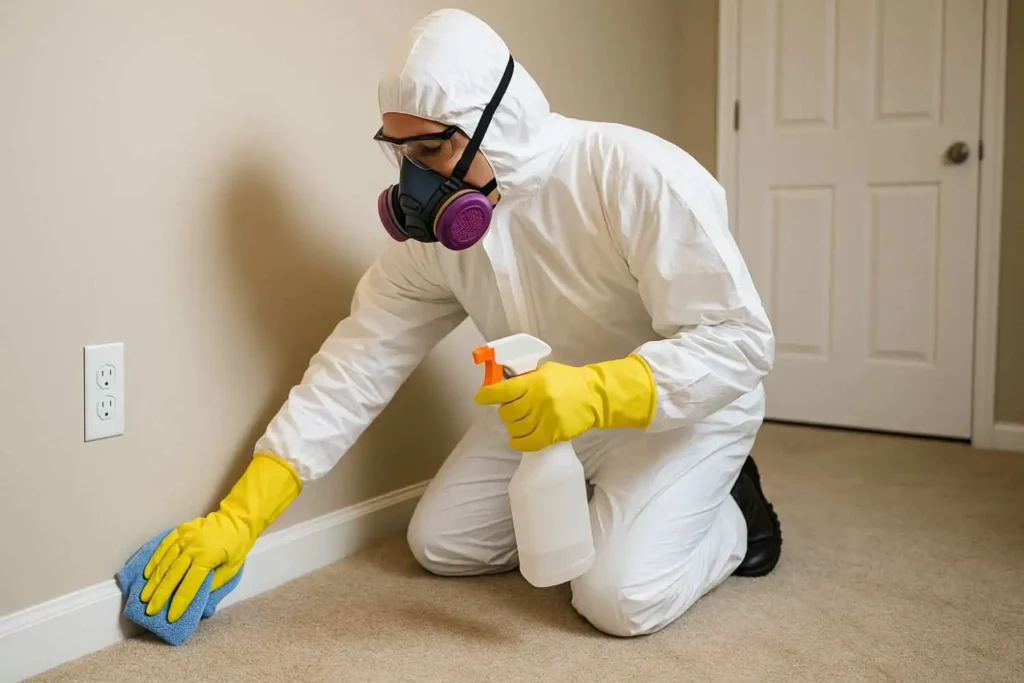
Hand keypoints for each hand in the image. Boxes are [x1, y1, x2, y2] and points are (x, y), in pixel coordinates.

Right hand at [140, 453, 300, 621]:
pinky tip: (147, 574)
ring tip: (144, 596)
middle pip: (172, 575)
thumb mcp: (232, 568)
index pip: (190, 585)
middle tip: (150, 610)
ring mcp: (184, 537)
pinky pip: (163, 546)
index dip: (179, 602)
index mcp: (206, 558)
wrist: (237, 519)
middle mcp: (192, 547)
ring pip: (165, 561)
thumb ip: (214, 583)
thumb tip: (198, 598)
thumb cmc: (237, 546)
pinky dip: (154, 560)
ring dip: (153, 580)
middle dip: (160, 595)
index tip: (171, 617)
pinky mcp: (180, 530)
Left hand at [474, 361, 601, 451]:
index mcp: (534, 382)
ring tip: (518, 424)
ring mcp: (546, 418)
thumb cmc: (568, 381)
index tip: (480, 398)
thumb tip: (502, 384)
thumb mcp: (545, 371)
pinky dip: (519, 443)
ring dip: (513, 428)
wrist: (594, 396)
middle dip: (506, 412)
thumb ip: (525, 378)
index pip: (502, 391)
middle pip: (507, 413)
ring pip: (516, 428)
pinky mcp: (553, 433)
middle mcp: (538, 400)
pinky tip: (518, 440)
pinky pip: (528, 443)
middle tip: (512, 410)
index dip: (487, 395)